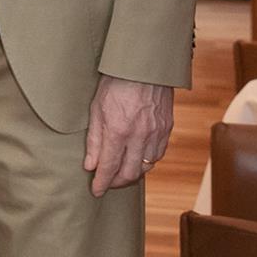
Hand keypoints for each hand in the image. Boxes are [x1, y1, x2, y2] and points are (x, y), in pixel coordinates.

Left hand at [83, 75, 172, 195]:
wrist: (144, 65)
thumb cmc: (116, 82)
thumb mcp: (97, 108)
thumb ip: (94, 140)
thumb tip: (90, 165)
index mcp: (118, 130)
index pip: (108, 167)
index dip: (101, 182)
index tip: (95, 191)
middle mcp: (139, 136)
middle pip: (130, 173)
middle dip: (117, 182)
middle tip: (107, 183)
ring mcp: (156, 133)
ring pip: (146, 167)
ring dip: (133, 174)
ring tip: (121, 172)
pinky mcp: (166, 129)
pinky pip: (158, 155)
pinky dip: (147, 162)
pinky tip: (138, 159)